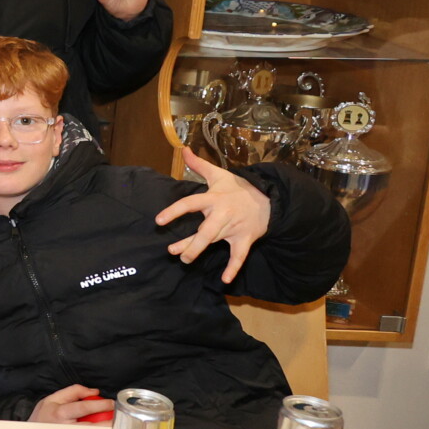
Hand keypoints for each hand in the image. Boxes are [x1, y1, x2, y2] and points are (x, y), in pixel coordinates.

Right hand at [30, 385, 114, 422]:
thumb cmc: (42, 417)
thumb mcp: (52, 399)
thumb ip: (73, 392)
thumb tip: (94, 391)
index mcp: (59, 412)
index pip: (83, 407)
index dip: (100, 404)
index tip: (111, 403)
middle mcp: (65, 427)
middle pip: (92, 425)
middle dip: (108, 421)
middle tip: (117, 417)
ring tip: (112, 426)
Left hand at [155, 149, 270, 281]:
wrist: (270, 198)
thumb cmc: (239, 188)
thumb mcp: (219, 174)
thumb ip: (198, 164)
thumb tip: (183, 149)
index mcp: (213, 199)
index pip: (190, 203)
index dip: (174, 211)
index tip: (159, 220)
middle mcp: (222, 214)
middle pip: (205, 230)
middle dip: (191, 242)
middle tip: (172, 251)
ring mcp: (234, 228)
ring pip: (216, 241)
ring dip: (200, 250)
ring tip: (185, 259)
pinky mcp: (245, 238)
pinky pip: (239, 256)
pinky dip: (234, 268)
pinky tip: (225, 280)